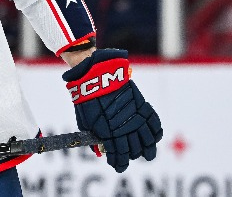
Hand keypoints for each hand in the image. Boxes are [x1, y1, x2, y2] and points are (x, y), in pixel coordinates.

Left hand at [62, 49, 162, 171]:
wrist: (96, 75)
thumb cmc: (86, 98)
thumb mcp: (85, 121)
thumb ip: (94, 137)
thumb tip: (101, 151)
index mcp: (109, 134)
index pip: (119, 156)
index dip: (119, 164)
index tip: (118, 166)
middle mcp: (125, 129)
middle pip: (134, 150)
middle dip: (131, 156)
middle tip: (128, 156)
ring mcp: (136, 118)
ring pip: (148, 141)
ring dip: (148, 150)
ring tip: (147, 154)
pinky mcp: (143, 106)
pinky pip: (155, 124)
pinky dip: (156, 133)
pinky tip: (154, 138)